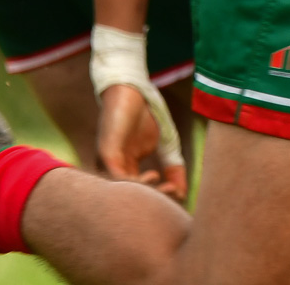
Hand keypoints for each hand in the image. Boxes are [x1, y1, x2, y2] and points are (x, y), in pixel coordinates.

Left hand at [95, 84, 187, 201]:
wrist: (132, 89)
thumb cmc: (145, 114)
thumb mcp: (165, 144)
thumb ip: (172, 167)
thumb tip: (183, 194)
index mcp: (126, 168)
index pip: (141, 193)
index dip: (160, 197)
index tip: (180, 195)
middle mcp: (114, 169)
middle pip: (131, 195)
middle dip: (154, 200)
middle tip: (175, 195)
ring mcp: (108, 162)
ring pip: (123, 190)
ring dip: (147, 193)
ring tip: (168, 188)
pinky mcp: (106, 152)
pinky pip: (116, 177)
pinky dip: (134, 182)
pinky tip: (153, 176)